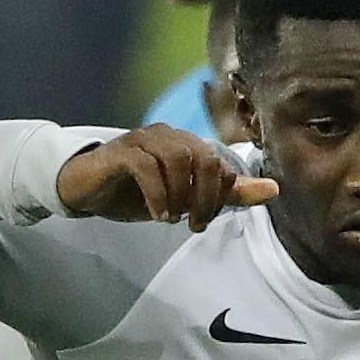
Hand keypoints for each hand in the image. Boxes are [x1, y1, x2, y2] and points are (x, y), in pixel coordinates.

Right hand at [52, 126, 274, 229]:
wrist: (85, 188)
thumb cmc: (136, 192)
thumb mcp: (185, 198)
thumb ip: (226, 193)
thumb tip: (274, 189)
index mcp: (187, 144)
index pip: (219, 164)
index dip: (219, 196)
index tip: (203, 220)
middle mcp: (168, 135)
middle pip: (204, 158)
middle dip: (205, 197)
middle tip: (194, 223)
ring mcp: (143, 140)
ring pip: (178, 158)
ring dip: (180, 195)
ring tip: (171, 218)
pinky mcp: (121, 151)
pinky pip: (146, 166)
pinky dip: (158, 194)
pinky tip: (157, 214)